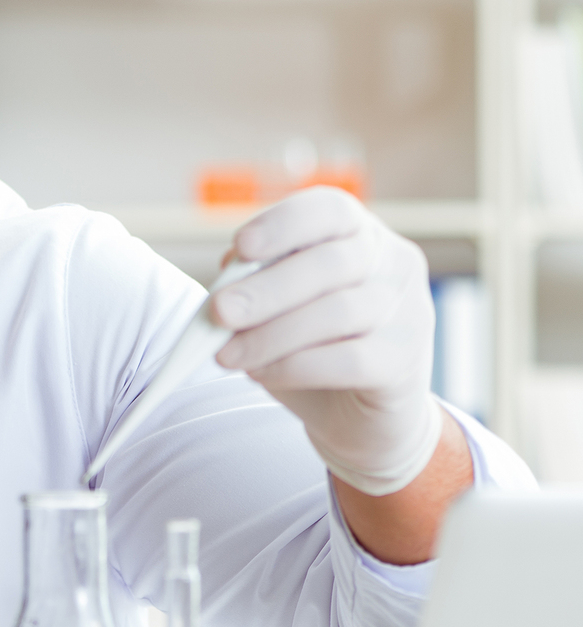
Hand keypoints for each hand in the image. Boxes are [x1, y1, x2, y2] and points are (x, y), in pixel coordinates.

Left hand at [211, 187, 441, 496]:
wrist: (356, 416)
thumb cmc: (310, 347)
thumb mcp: (278, 307)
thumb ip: (257, 282)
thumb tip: (227, 275)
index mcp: (360, 234)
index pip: (332, 210)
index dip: (285, 224)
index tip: (241, 246)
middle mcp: (393, 264)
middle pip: (332, 263)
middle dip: (267, 289)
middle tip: (219, 312)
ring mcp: (408, 312)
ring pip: (338, 313)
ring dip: (271, 335)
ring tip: (227, 355)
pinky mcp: (404, 362)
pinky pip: (349, 360)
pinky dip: (295, 366)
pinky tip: (261, 374)